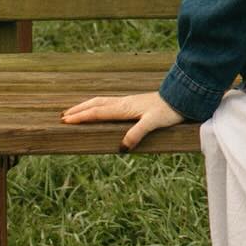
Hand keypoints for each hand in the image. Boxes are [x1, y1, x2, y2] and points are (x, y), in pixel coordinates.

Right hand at [60, 90, 186, 150]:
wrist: (182, 98)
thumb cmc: (169, 111)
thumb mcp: (153, 123)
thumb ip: (137, 133)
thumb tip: (122, 148)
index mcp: (124, 108)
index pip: (98, 112)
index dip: (81, 116)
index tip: (65, 120)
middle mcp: (124, 103)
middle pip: (96, 104)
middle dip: (79, 110)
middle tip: (63, 116)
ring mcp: (128, 102)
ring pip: (102, 102)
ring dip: (87, 106)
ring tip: (75, 111)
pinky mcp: (134, 103)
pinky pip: (110, 103)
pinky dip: (98, 105)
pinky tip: (100, 109)